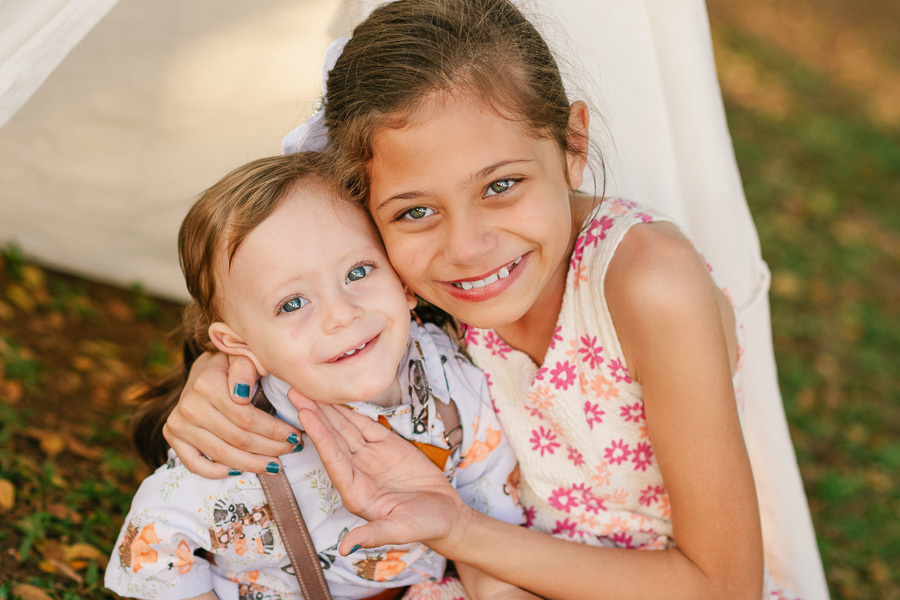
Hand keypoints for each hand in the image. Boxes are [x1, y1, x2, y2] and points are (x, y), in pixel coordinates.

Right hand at [163, 351, 299, 476]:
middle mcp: (189, 406)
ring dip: (252, 464)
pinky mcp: (172, 436)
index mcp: (206, 384)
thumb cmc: (232, 365)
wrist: (203, 371)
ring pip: (221, 454)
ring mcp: (178, 423)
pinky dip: (217, 473)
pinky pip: (194, 464)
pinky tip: (241, 472)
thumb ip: (245, 369)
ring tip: (275, 466)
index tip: (296, 435)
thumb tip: (242, 394)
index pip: (247, 417)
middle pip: (237, 438)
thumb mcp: (242, 357)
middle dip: (270, 448)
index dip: (274, 430)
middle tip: (292, 450)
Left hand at [290, 390, 469, 554]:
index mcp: (355, 493)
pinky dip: (351, 411)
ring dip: (328, 410)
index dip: (319, 436)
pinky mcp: (387, 446)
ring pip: (345, 429)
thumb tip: (346, 549)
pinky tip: (336, 398)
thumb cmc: (425, 526)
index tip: (305, 415)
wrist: (446, 516)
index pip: (333, 460)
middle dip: (314, 416)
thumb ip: (373, 536)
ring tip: (309, 389)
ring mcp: (371, 458)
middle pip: (332, 440)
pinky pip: (365, 425)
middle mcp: (357, 473)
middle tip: (295, 391)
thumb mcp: (400, 531)